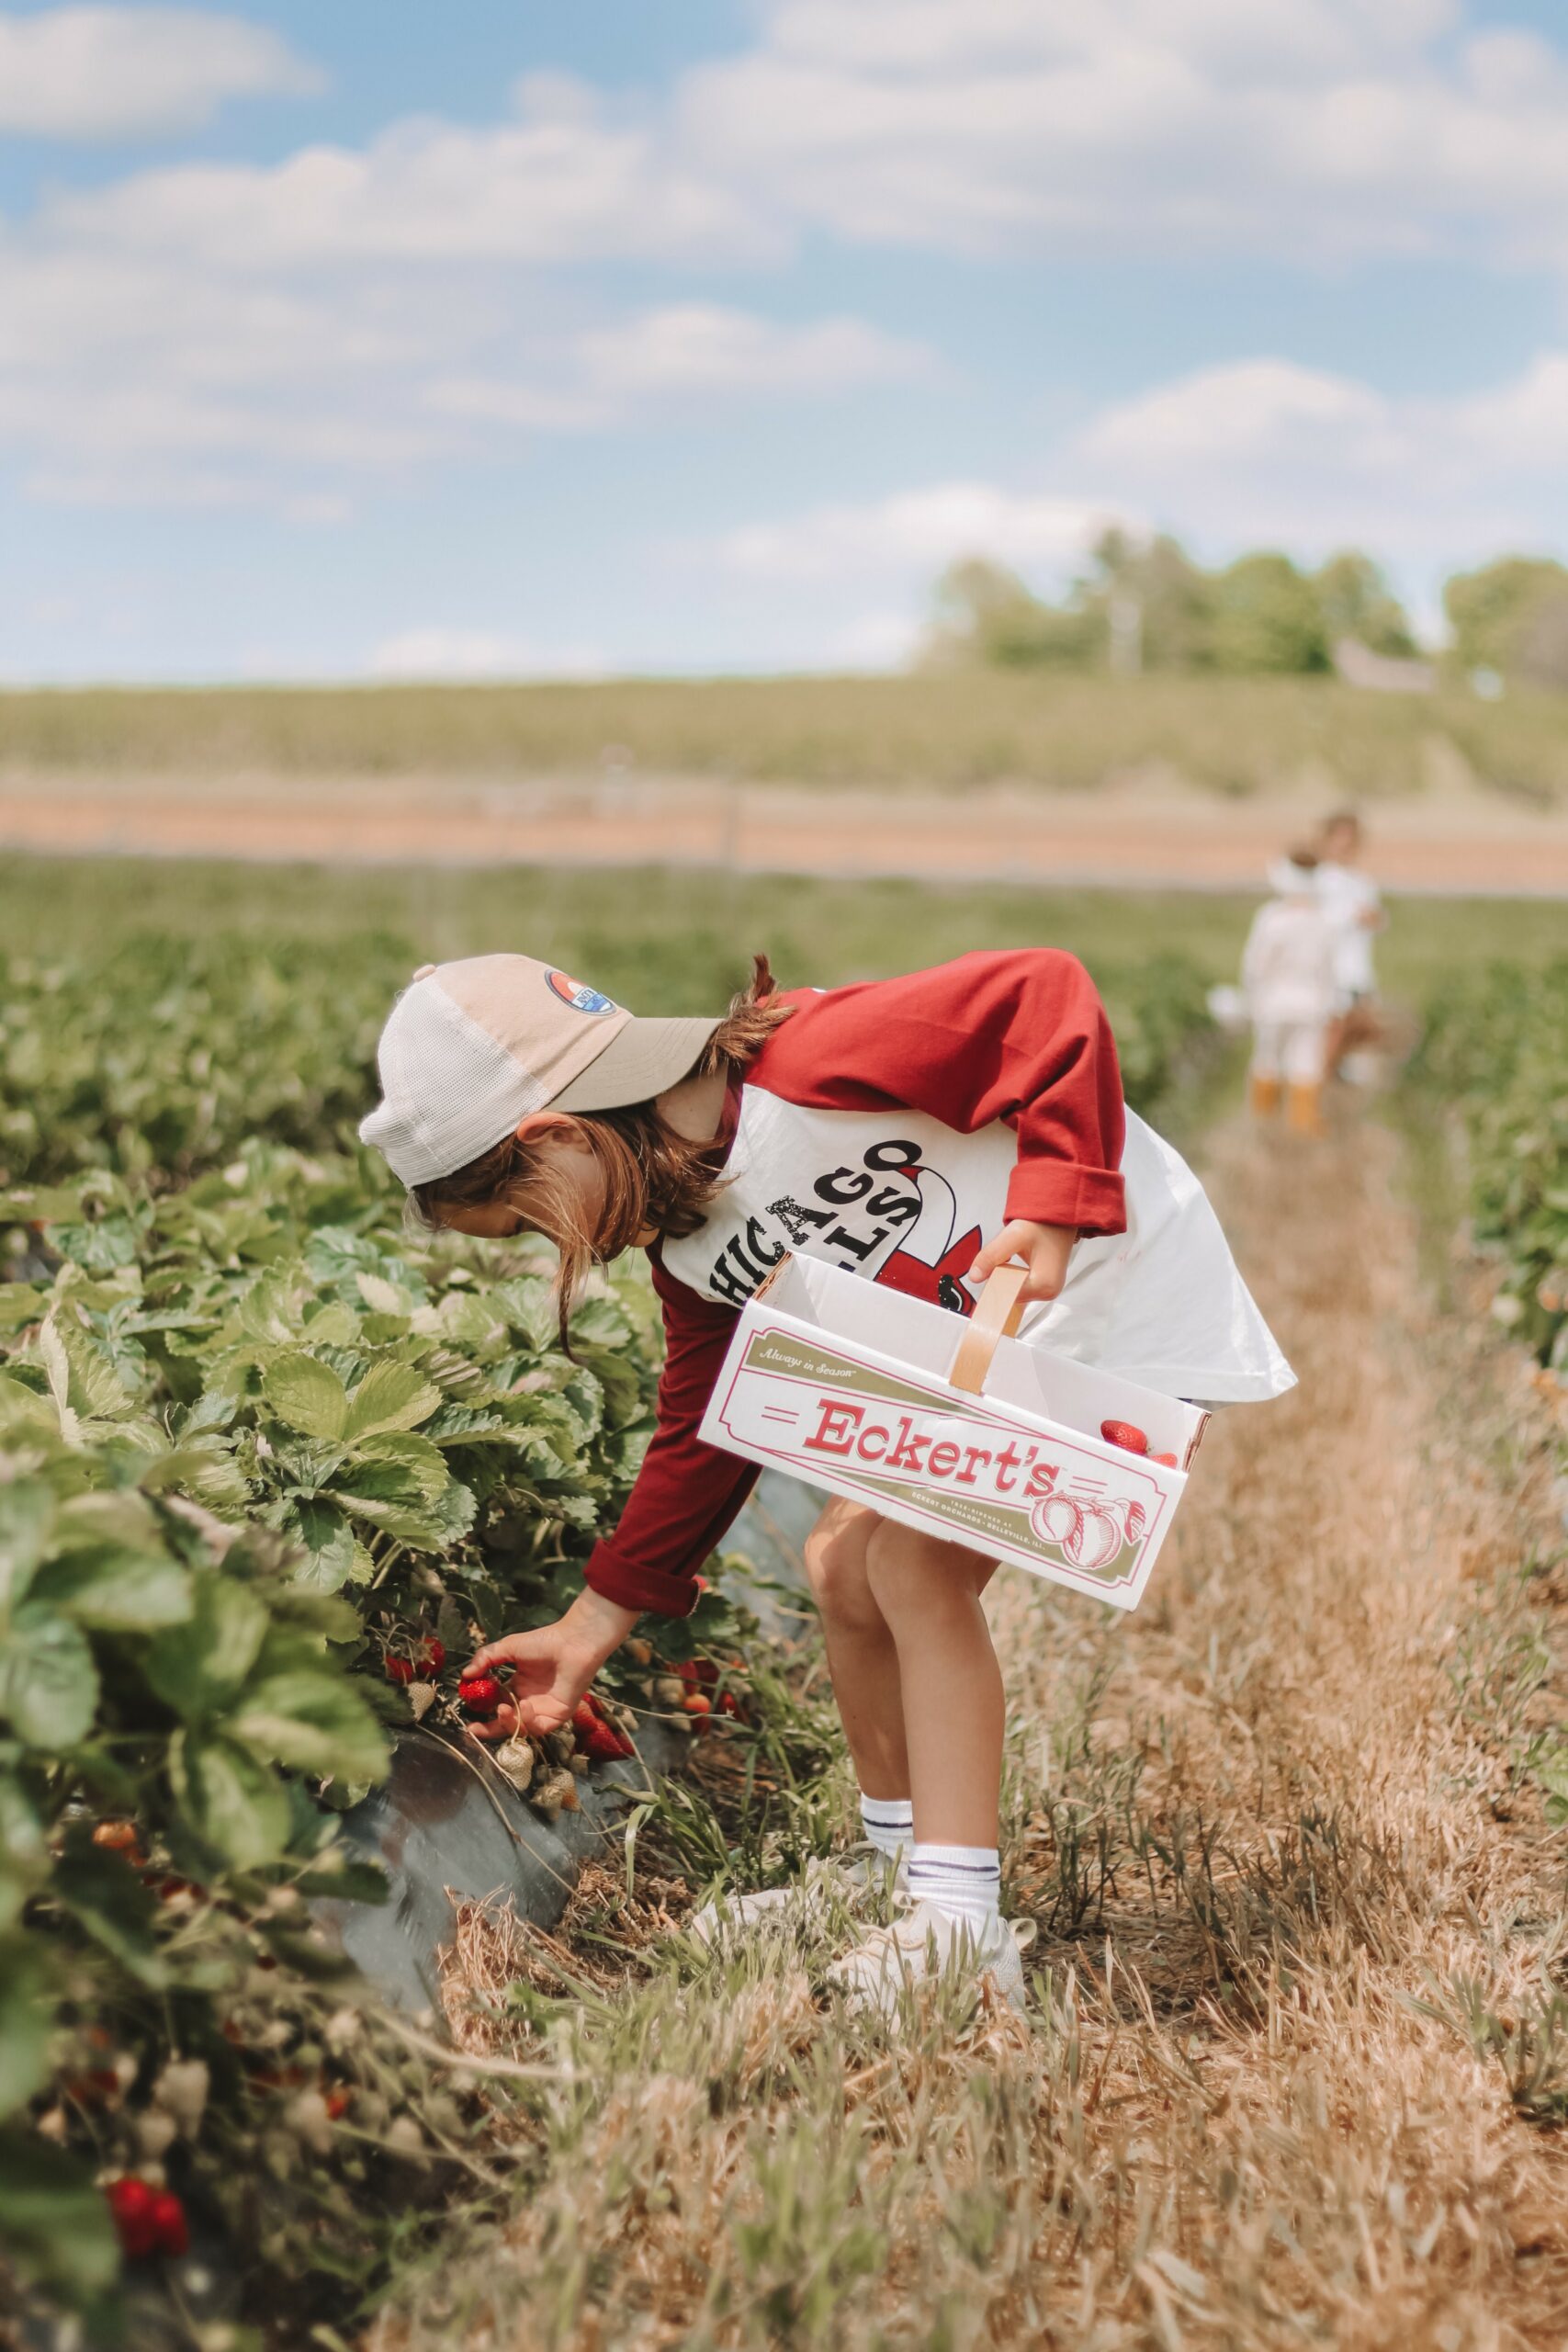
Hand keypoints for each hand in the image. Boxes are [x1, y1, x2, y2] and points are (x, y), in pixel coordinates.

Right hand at [463, 1588, 637, 1742]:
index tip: (468, 1721)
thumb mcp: (508, 1648)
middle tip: (474, 1730)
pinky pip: (540, 1727)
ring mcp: (544, 1710)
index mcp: (518, 1687)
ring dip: (509, 1723)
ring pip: (522, 1729)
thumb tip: (465, 1675)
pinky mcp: (559, 1715)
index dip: (483, 1716)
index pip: (498, 1708)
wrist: (573, 1642)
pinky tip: (526, 1706)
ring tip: (503, 1709)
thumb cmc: (544, 1642)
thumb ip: (486, 1660)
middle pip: (507, 1724)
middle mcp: (530, 1701)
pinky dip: (530, 1722)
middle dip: (490, 1730)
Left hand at [970, 1219, 1076, 1305]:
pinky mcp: (1046, 1286)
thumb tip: (974, 1276)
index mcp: (1043, 1285)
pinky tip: (1012, 1263)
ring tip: (1008, 1258)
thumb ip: (992, 1255)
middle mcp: (1048, 1292)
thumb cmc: (1043, 1225)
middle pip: (1010, 1295)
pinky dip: (1012, 1277)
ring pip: (1014, 1291)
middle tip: (1001, 1258)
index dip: (993, 1284)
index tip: (986, 1271)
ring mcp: (1048, 1291)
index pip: (1007, 1296)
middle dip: (999, 1279)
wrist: (1058, 1218)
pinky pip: (1021, 1287)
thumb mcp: (1013, 1237)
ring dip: (1005, 1277)